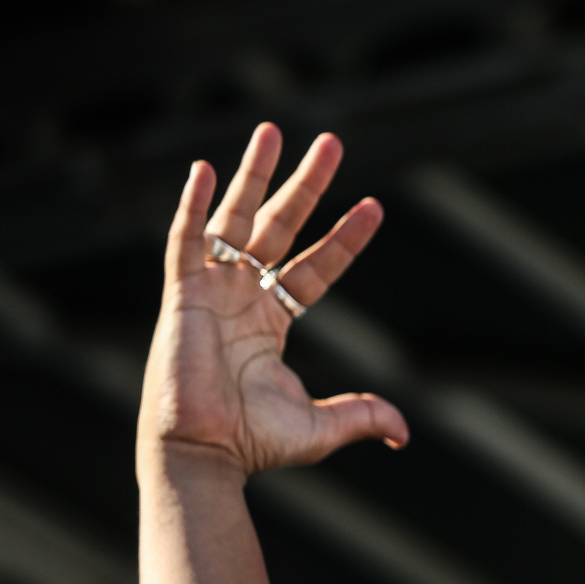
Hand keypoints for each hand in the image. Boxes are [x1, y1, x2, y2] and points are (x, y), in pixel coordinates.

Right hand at [142, 123, 407, 473]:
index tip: (374, 206)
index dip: (344, 238)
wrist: (204, 453)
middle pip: (280, 227)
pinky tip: (207, 169)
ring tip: (274, 130)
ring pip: (235, 219)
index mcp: (272, 321)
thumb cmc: (250, 442)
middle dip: (306, 185)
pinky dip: (193, 206)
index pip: (316, 266)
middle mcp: (242, 297)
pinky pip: (184, 240)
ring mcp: (211, 290)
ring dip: (254, 175)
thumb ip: (362, 416)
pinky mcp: (181, 294)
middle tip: (332, 143)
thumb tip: (403, 434)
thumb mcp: (320, 427)